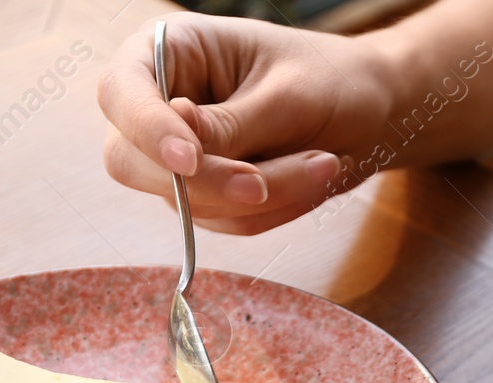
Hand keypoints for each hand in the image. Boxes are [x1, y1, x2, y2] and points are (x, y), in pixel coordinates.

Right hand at [98, 13, 395, 234]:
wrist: (370, 108)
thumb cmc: (330, 79)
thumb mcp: (287, 94)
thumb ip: (232, 125)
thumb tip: (180, 147)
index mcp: (169, 50)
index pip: (122, 92)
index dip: (146, 129)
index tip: (189, 158)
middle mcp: (161, 105)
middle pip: (134, 163)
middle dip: (209, 181)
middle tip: (265, 183)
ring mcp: (179, 158)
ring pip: (190, 204)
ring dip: (263, 197)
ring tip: (324, 164)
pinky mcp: (207, 197)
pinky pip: (227, 223)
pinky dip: (275, 211)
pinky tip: (313, 180)